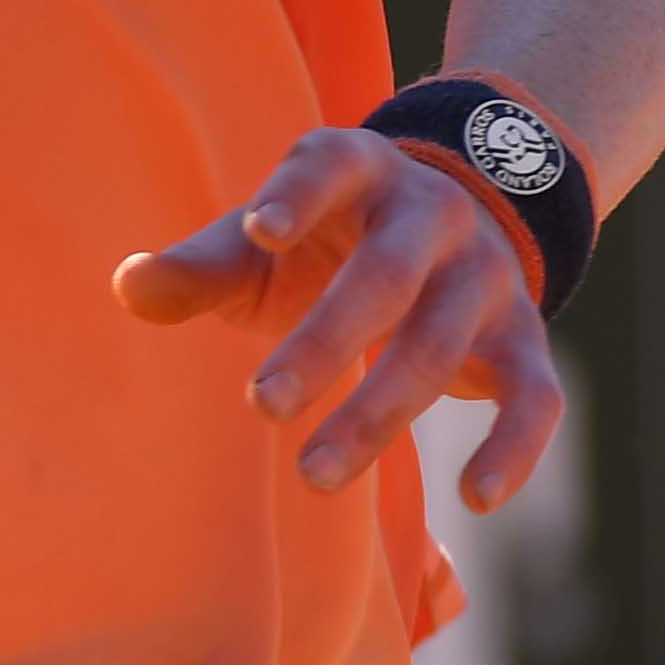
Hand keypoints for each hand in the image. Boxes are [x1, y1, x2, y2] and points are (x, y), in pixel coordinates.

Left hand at [116, 129, 561, 509]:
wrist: (454, 219)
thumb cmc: (323, 240)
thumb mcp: (262, 242)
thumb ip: (203, 266)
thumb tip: (129, 288)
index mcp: (359, 169)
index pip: (330, 166)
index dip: (298, 194)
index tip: (257, 231)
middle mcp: (433, 215)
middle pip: (385, 277)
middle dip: (325, 344)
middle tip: (261, 406)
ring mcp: (487, 278)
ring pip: (443, 345)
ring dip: (380, 413)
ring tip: (312, 476)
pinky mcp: (525, 341)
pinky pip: (536, 398)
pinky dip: (514, 447)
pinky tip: (475, 498)